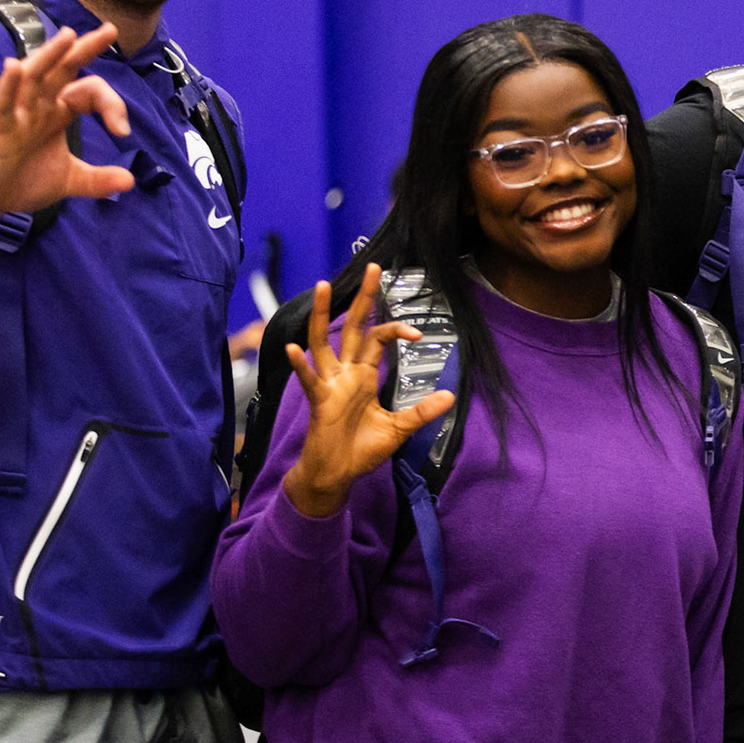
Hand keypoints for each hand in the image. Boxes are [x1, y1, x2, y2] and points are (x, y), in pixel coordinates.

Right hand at [0, 24, 133, 222]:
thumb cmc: (20, 182)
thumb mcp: (68, 181)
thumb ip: (99, 180)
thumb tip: (130, 181)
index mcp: (56, 112)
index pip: (89, 91)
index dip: (112, 105)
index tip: (123, 131)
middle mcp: (37, 107)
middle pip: (62, 70)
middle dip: (85, 49)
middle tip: (110, 29)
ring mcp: (15, 116)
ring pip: (33, 78)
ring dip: (50, 56)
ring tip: (69, 35)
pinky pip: (1, 104)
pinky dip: (7, 86)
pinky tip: (14, 67)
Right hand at [280, 265, 456, 517]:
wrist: (337, 475)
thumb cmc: (362, 450)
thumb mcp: (399, 429)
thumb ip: (421, 412)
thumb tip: (450, 397)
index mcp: (364, 375)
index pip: (379, 339)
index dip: (396, 329)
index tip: (418, 333)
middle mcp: (345, 373)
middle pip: (354, 326)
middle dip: (364, 298)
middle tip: (374, 267)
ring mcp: (329, 384)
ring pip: (323, 342)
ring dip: (323, 315)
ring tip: (324, 285)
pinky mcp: (318, 401)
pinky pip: (307, 379)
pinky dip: (300, 365)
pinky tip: (294, 349)